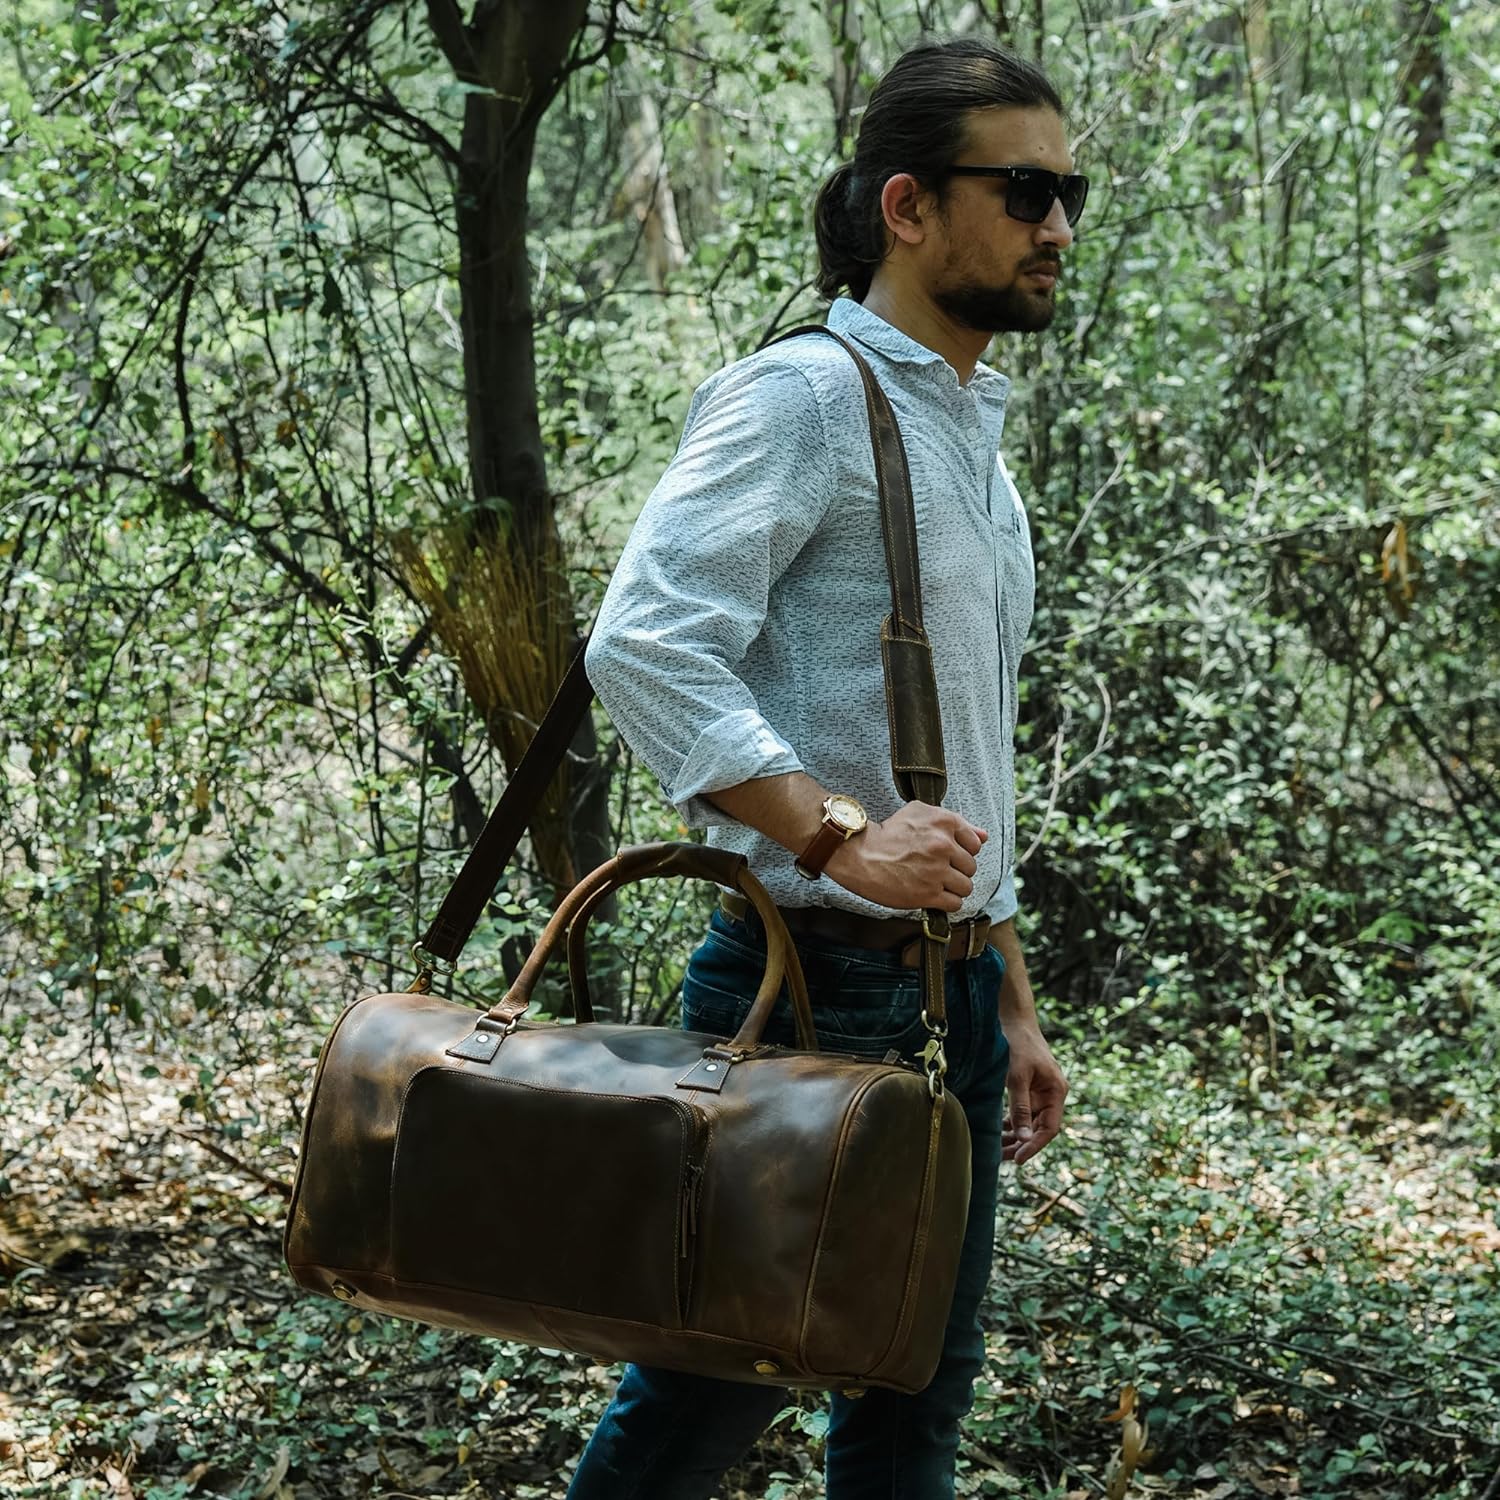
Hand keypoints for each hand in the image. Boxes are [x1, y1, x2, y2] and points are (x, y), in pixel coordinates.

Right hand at [826, 801, 986, 910]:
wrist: (860, 854)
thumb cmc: (888, 833)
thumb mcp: (920, 813)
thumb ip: (955, 822)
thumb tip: (984, 836)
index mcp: (944, 823)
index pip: (975, 844)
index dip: (962, 851)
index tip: (947, 854)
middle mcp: (943, 845)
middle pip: (971, 867)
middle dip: (957, 870)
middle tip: (937, 870)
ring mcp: (936, 871)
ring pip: (966, 886)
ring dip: (953, 888)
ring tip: (935, 883)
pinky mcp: (927, 894)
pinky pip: (955, 903)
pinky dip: (946, 902)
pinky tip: (933, 895)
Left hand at [1001, 1020, 1066, 1164]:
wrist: (1013, 1019)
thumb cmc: (1018, 1044)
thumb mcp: (1017, 1077)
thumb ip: (1020, 1108)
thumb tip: (1022, 1139)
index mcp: (1056, 1091)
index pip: (1049, 1128)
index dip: (1034, 1145)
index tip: (1019, 1160)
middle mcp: (1051, 1094)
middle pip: (1039, 1128)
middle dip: (1022, 1144)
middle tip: (1003, 1159)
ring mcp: (1039, 1092)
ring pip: (1029, 1122)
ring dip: (1015, 1136)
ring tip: (998, 1151)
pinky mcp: (1027, 1088)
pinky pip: (1021, 1111)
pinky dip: (1011, 1122)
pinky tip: (998, 1132)